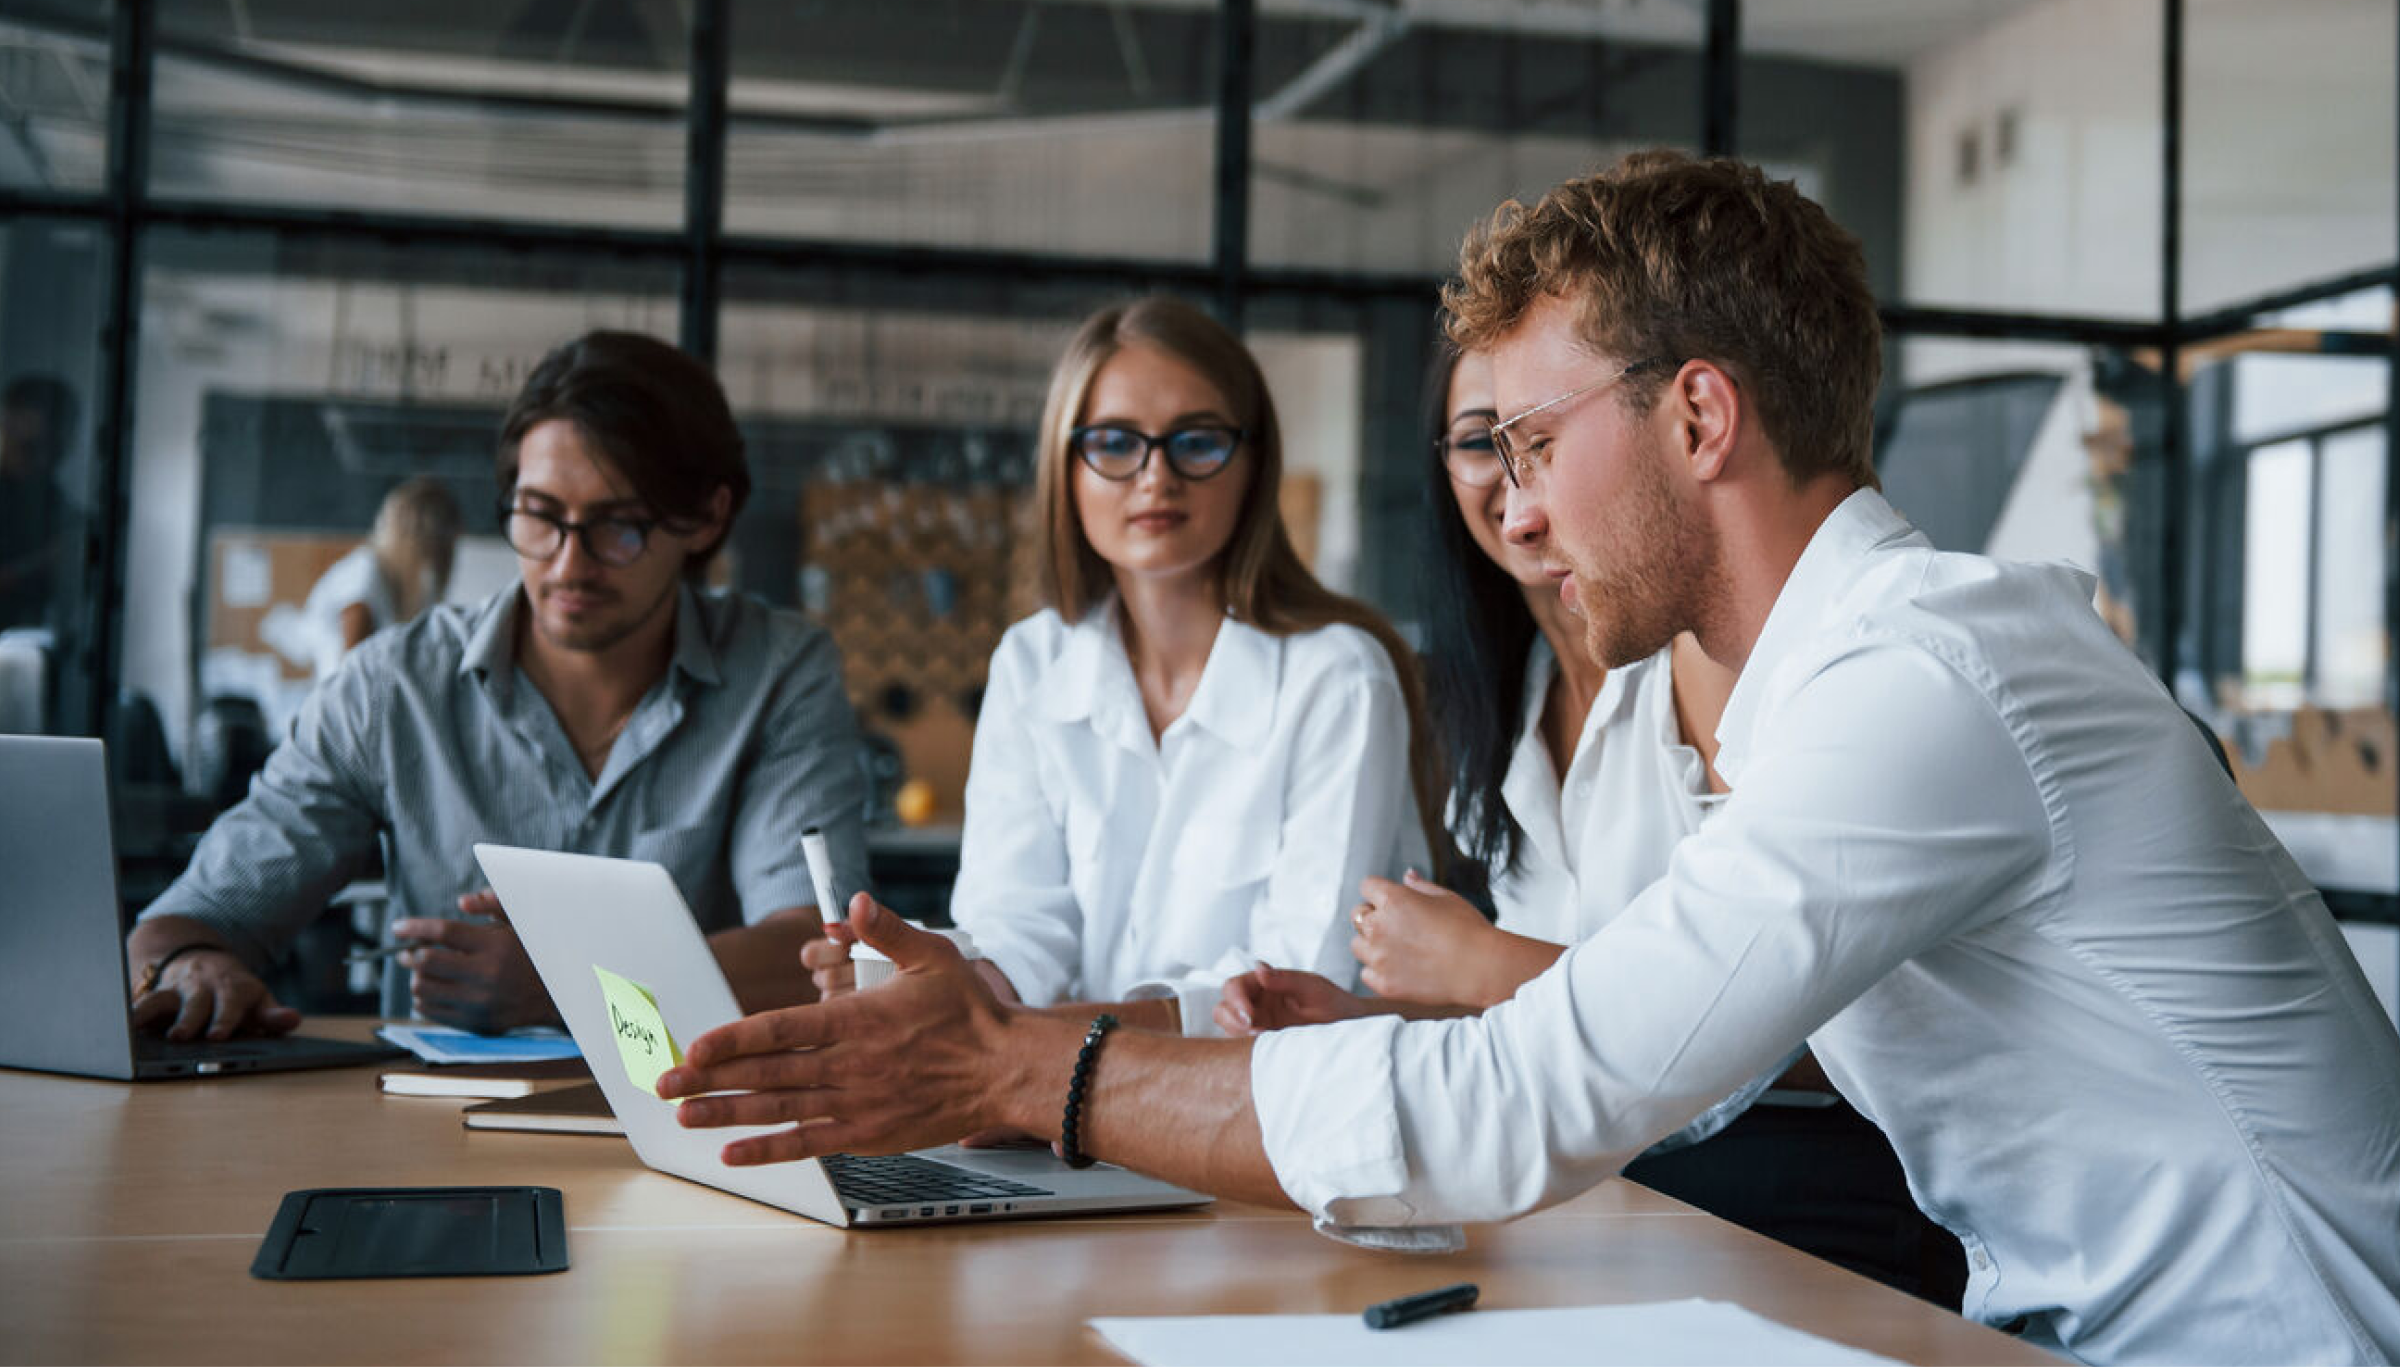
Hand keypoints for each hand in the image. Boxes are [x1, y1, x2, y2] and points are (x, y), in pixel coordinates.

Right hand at [129, 948, 300, 1041]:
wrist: (206, 964)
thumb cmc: (237, 993)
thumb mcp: (259, 1001)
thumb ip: (272, 1015)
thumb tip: (292, 1020)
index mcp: (233, 988)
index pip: (230, 1003)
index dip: (225, 1019)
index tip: (218, 1035)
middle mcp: (203, 987)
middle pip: (195, 1003)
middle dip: (189, 1019)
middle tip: (182, 1036)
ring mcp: (177, 990)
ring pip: (162, 1000)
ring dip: (152, 1014)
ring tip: (136, 1030)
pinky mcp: (155, 995)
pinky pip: (140, 1003)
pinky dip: (130, 1014)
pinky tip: (117, 1028)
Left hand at [391, 890, 556, 1033]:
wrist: (557, 996)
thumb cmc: (532, 954)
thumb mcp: (520, 924)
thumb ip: (493, 906)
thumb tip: (463, 901)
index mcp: (496, 946)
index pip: (444, 932)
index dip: (414, 927)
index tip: (397, 927)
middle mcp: (487, 975)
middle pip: (426, 962)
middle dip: (409, 954)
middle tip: (408, 951)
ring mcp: (480, 1002)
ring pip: (423, 989)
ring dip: (417, 977)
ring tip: (424, 972)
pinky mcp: (475, 1022)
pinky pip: (431, 1011)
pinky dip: (423, 998)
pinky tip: (433, 989)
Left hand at [659, 893, 1014, 1165]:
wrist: (1006, 1070)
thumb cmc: (971, 1013)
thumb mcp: (933, 956)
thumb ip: (888, 930)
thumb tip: (855, 904)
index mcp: (857, 1020)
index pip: (780, 1029)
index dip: (733, 1039)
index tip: (694, 1045)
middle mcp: (849, 1065)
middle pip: (767, 1073)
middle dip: (710, 1079)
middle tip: (664, 1083)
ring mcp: (857, 1103)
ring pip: (779, 1109)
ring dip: (727, 1113)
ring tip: (684, 1116)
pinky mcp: (867, 1132)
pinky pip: (808, 1143)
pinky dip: (769, 1150)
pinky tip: (733, 1153)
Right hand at [1213, 964, 1368, 1034]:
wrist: (1351, 1030)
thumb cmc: (1334, 1004)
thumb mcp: (1313, 988)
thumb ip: (1286, 979)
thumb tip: (1259, 970)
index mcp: (1265, 984)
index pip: (1235, 986)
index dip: (1235, 999)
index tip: (1250, 1014)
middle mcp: (1257, 1003)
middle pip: (1224, 1006)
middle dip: (1231, 1018)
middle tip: (1253, 1030)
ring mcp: (1258, 1024)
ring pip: (1229, 1027)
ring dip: (1236, 1033)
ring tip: (1260, 1039)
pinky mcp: (1263, 1044)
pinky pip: (1242, 1045)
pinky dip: (1244, 1047)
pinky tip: (1264, 1050)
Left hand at [1351, 871, 1504, 1007]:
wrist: (1482, 969)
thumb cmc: (1469, 930)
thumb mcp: (1446, 898)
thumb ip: (1420, 886)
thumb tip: (1407, 875)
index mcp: (1393, 899)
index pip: (1367, 886)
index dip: (1380, 893)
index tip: (1392, 902)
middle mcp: (1379, 926)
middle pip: (1357, 915)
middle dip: (1373, 917)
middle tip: (1399, 928)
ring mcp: (1379, 957)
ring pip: (1358, 946)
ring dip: (1372, 945)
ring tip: (1401, 950)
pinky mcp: (1383, 983)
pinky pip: (1367, 973)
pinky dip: (1379, 971)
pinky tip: (1402, 970)